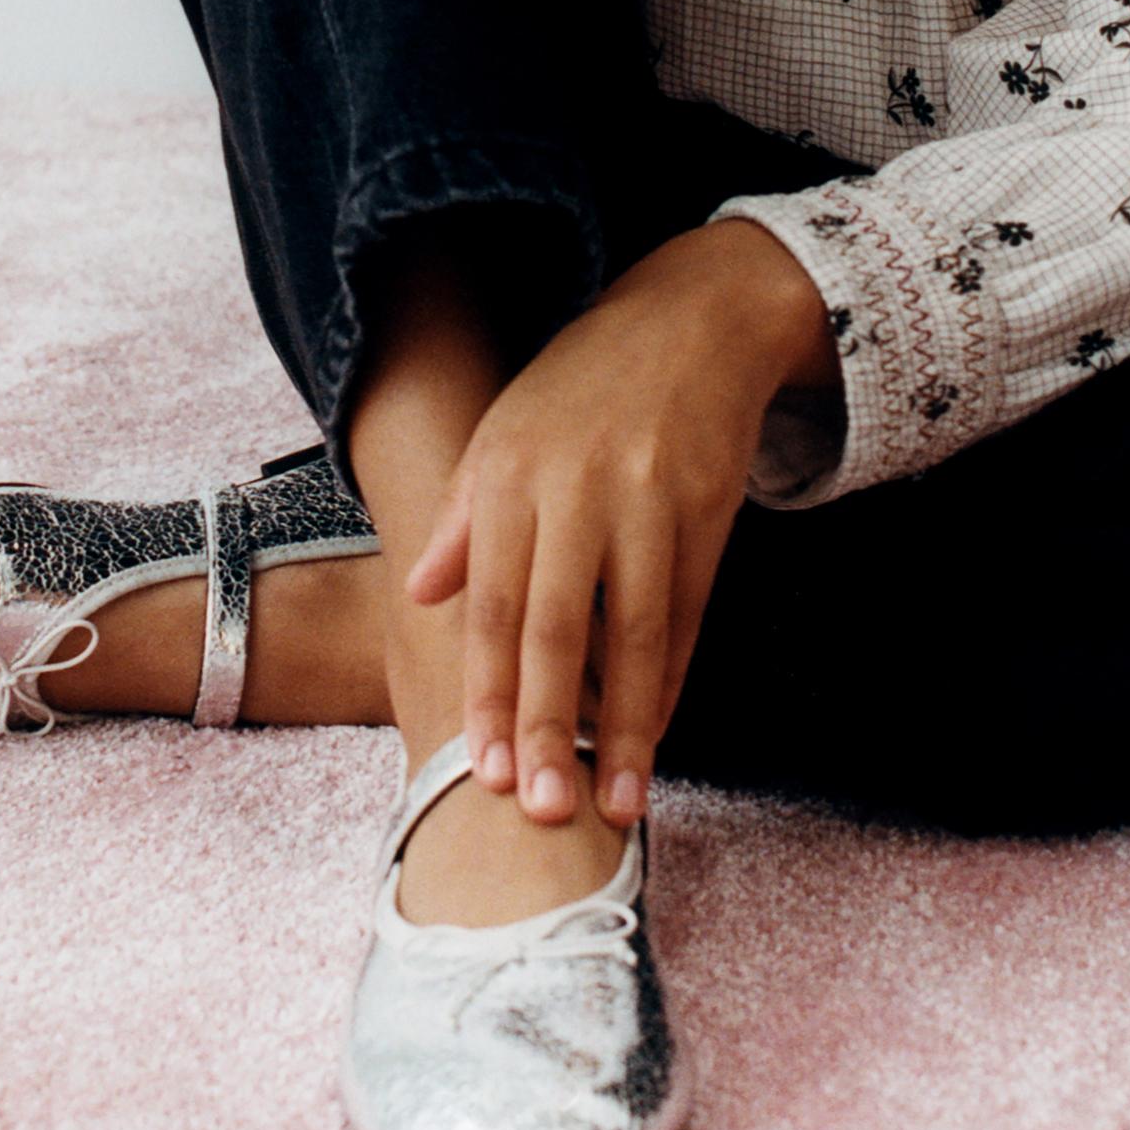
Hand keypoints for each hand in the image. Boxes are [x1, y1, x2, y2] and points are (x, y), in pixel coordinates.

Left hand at [402, 223, 807, 829]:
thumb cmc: (583, 385)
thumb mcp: (505, 430)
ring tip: (616, 804)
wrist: (692, 319)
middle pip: (558, 629)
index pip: (493, 605)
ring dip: (625, 727)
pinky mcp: (709, 508)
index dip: (490, 693)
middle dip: (549, 728)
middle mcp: (578, 489)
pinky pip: (687, 613)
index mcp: (512, 473)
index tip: (482, 771)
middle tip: (541, 810)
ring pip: (635, 633)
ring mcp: (649, 499)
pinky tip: (655, 733)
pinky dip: (670, 680)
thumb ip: (464, 517)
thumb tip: (420, 595)